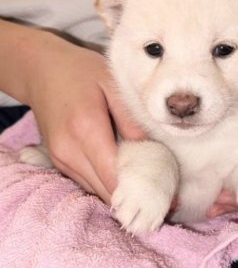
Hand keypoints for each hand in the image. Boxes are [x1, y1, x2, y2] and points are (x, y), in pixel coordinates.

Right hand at [26, 32, 145, 203]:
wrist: (42, 71)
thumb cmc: (81, 72)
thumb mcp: (112, 85)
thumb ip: (130, 120)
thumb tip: (150, 151)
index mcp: (86, 128)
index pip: (114, 175)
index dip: (139, 190)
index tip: (164, 196)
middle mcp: (69, 150)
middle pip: (105, 189)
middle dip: (134, 196)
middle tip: (161, 196)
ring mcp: (60, 158)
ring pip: (95, 189)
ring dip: (120, 192)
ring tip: (146, 187)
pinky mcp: (58, 159)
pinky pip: (87, 181)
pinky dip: (106, 183)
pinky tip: (123, 176)